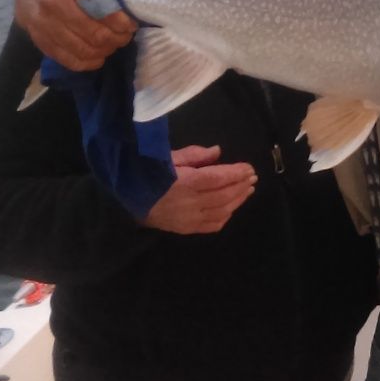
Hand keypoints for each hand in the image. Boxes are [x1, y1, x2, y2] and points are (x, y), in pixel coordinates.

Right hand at [15, 0, 136, 70]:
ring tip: (113, 45)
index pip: (99, 3)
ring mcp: (42, 22)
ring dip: (104, 51)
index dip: (119, 19)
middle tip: (125, 36)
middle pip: (93, 30)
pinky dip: (88, 62)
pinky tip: (98, 55)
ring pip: (82, 48)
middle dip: (115, 38)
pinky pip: (68, 59)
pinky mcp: (38, 39)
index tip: (130, 24)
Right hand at [141, 145, 256, 234]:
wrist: (127, 200)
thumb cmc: (148, 173)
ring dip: (237, 200)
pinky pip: (211, 225)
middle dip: (241, 186)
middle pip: (224, 195)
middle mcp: (190, 202)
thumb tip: (218, 151)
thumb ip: (195, 155)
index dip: (236, 173)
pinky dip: (225, 217)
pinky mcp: (185, 229)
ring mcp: (189, 218)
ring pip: (221, 211)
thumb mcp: (168, 157)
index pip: (218, 178)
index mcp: (186, 182)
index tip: (249, 168)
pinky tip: (231, 208)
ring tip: (248, 190)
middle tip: (252, 178)